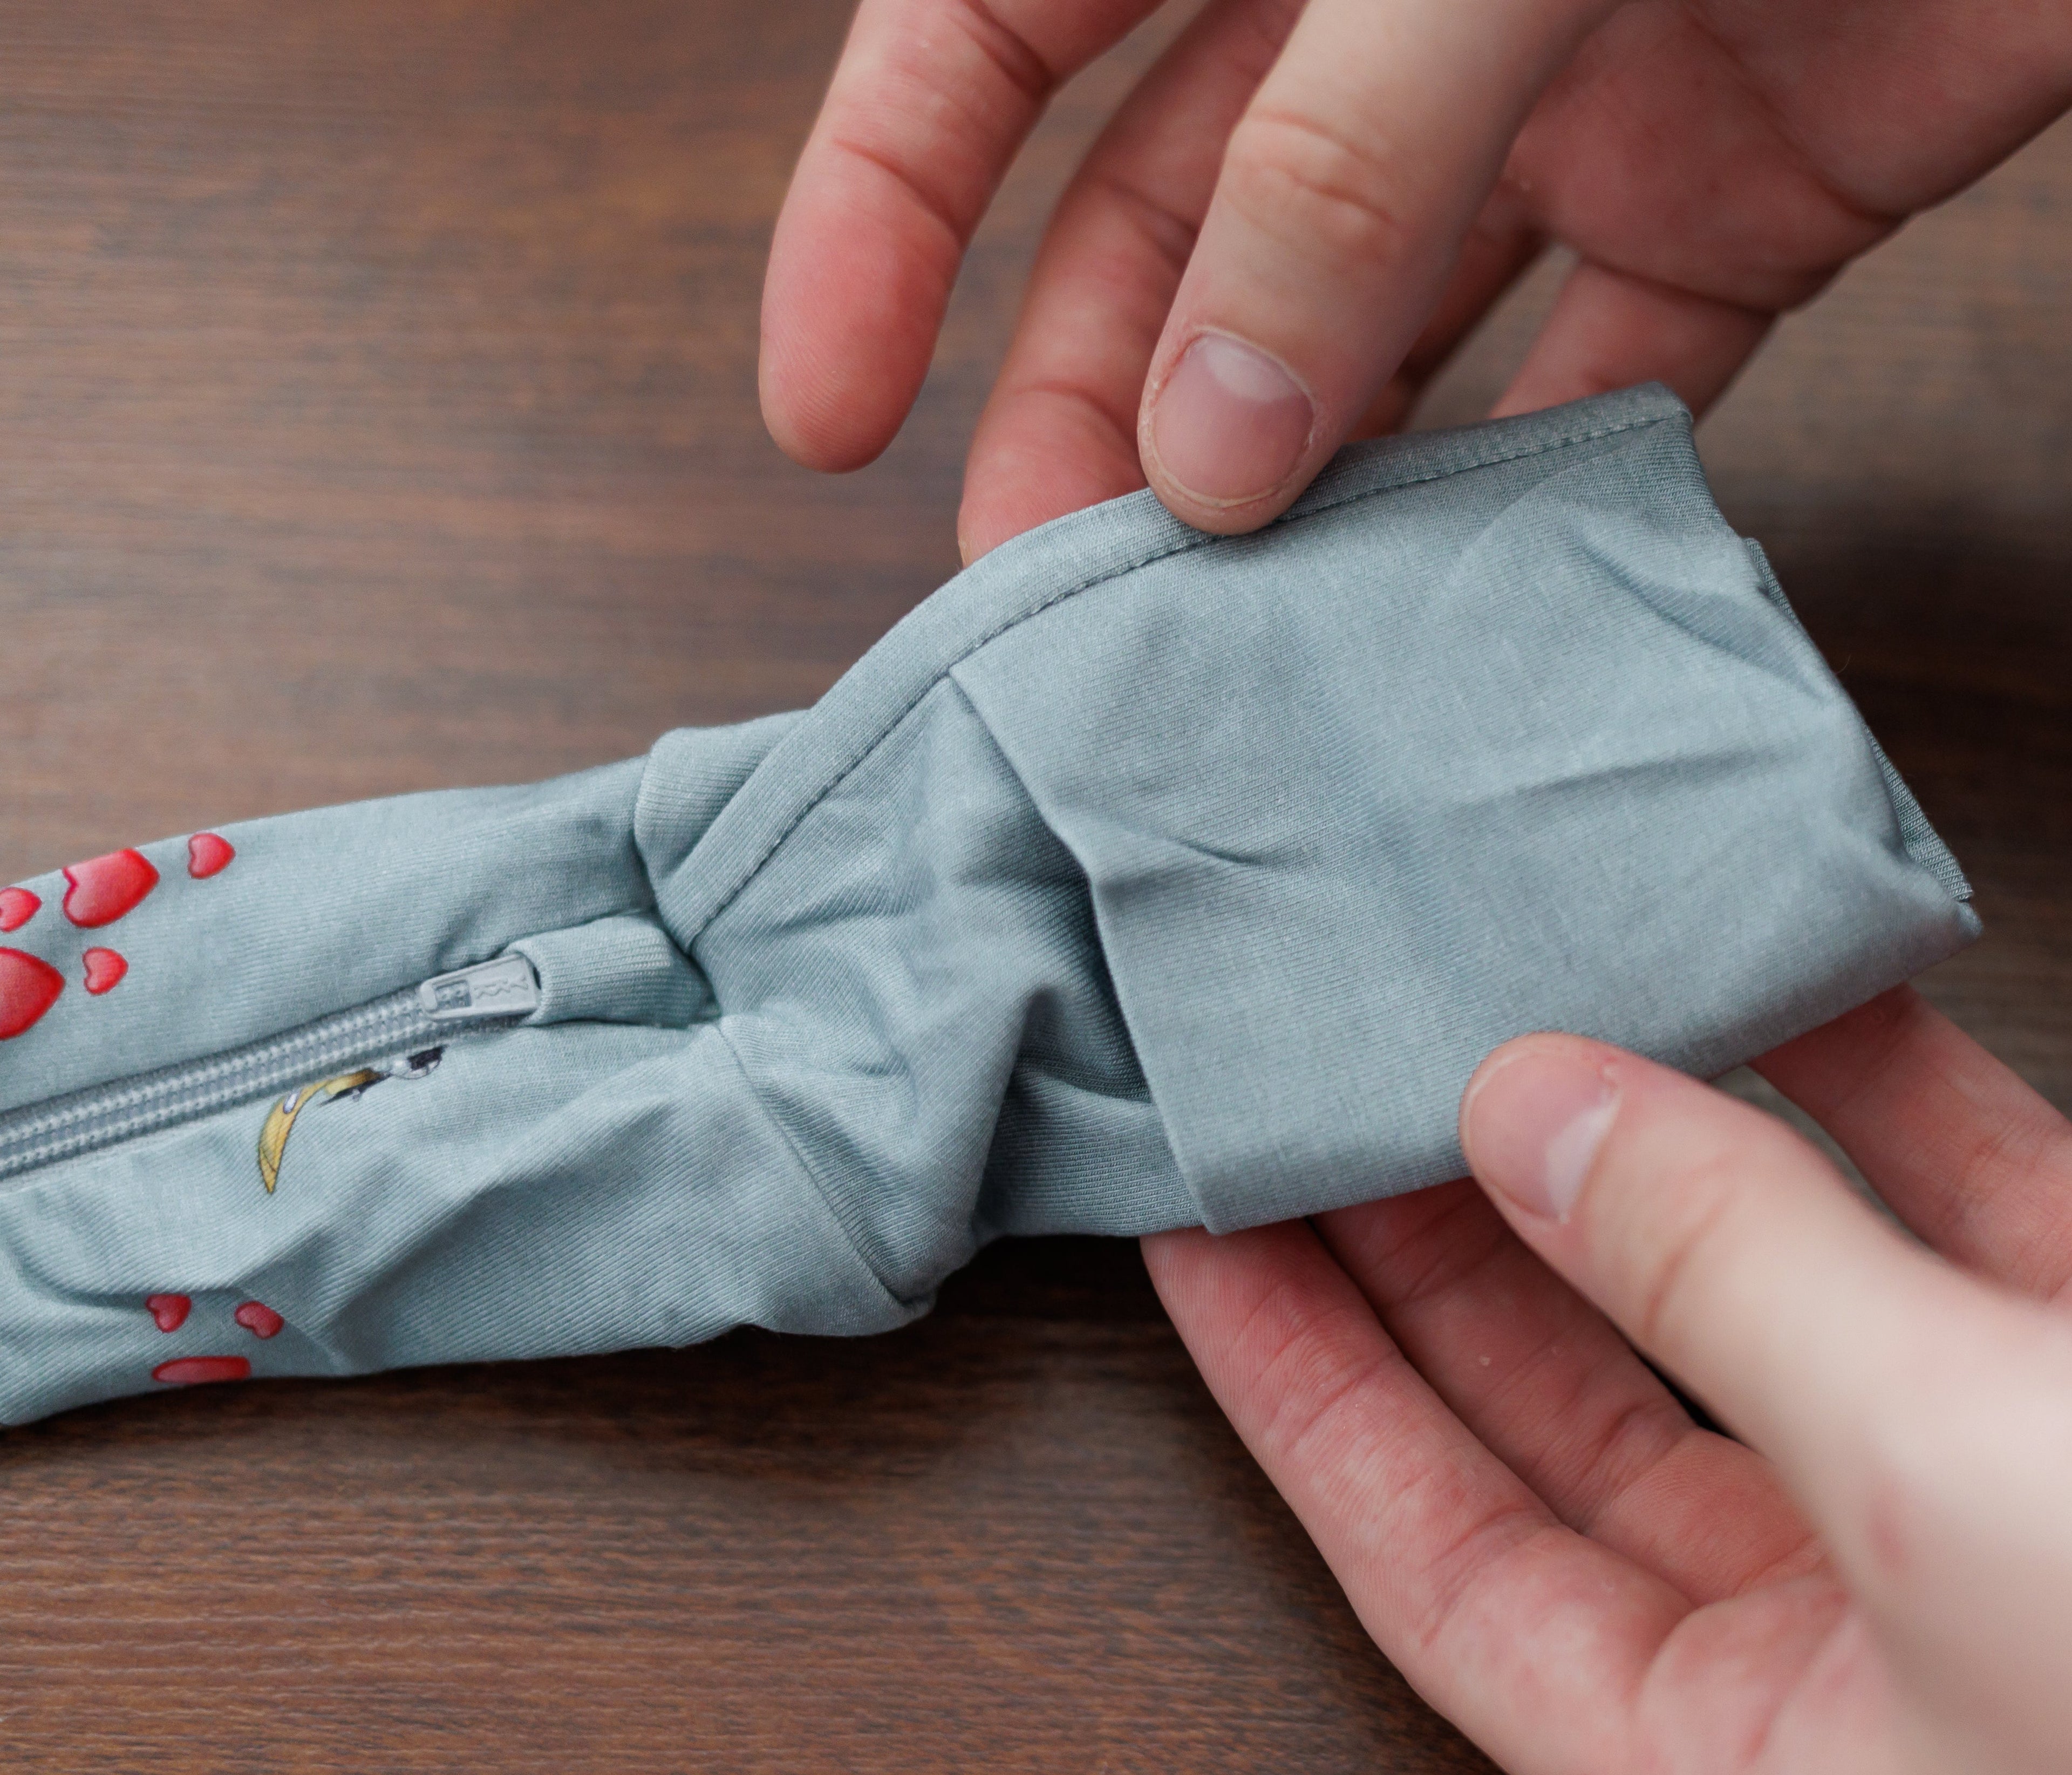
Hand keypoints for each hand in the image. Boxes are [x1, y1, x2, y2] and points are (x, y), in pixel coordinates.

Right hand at [760, 0, 2071, 556]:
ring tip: (1225, 643)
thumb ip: (1336, 166)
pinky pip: (1583, 378)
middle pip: (1160, 241)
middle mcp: (1377, 7)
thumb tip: (1214, 444)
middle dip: (1086, 420)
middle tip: (1052, 597)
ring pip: (1352, 339)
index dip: (880, 219)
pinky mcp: (1717, 201)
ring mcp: (1540, 109)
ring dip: (1287, 492)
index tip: (824, 407)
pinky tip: (1454, 603)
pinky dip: (1522, 493)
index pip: (985, 38)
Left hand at [1146, 988, 2071, 1774]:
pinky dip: (1847, 1084)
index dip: (1291, 1393)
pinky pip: (1930, 1204)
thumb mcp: (1962, 1488)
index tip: (1184, 1235)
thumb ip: (1725, 1284)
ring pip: (1736, 1287)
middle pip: (1558, 1408)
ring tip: (1474, 987)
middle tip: (1298, 1079)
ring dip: (1623, 1140)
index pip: (1427, 1558)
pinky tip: (1746, 962)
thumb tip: (1528, 1108)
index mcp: (1762, 1767)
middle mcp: (1854, 1639)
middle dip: (1429, 1240)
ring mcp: (1988, 1489)